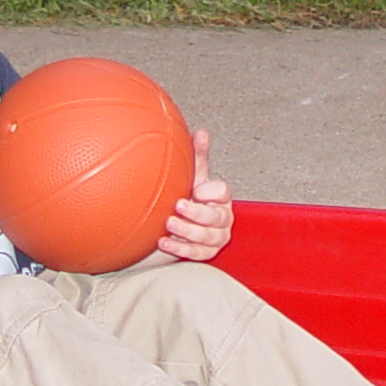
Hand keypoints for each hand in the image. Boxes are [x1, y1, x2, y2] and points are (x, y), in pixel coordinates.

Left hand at [157, 127, 234, 261]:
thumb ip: (198, 156)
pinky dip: (180, 248)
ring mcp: (216, 237)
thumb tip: (201, 133)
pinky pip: (196, 253)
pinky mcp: (206, 253)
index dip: (210, 192)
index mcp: (220, 197)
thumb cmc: (187, 196)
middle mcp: (222, 217)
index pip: (222, 192)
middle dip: (198, 213)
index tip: (196, 189)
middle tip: (179, 206)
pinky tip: (163, 242)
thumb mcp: (192, 176)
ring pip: (208, 237)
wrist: (175, 223)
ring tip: (169, 224)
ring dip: (187, 232)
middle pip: (216, 217)